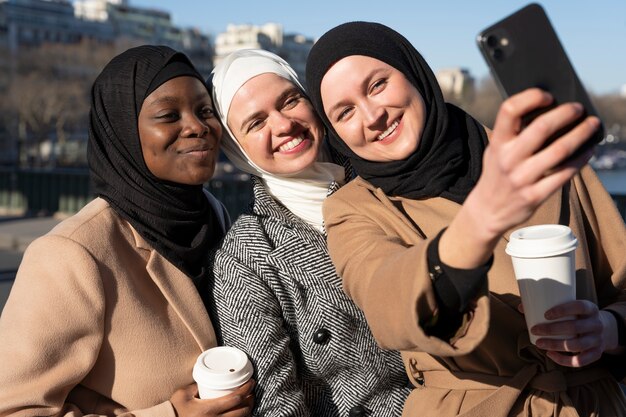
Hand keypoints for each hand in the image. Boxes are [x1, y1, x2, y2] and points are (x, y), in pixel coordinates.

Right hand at [170, 379, 254, 416]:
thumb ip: (196, 385)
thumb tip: (208, 379)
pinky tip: (242, 413)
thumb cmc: (176, 409)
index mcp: (209, 409)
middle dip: (251, 400)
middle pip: (243, 411)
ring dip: (248, 410)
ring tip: (249, 401)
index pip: (235, 398)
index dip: (246, 389)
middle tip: (251, 391)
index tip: (251, 382)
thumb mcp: (183, 394)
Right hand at [476, 88, 598, 235]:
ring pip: (559, 150)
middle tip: (578, 109)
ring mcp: (521, 179)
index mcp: (497, 143)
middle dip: (566, 113)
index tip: (548, 96)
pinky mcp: (534, 196)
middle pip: (541, 128)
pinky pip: (564, 174)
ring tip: (592, 125)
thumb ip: (514, 132)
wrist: (487, 210)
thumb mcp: (496, 150)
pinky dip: (581, 159)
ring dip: (581, 134)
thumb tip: (551, 110)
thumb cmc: (498, 172)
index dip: (531, 97)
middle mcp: (508, 159)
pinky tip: (589, 150)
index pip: (510, 110)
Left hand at [529, 300, 618, 366]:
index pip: (579, 306)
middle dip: (552, 330)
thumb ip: (549, 306)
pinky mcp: (596, 354)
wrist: (605, 329)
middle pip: (575, 327)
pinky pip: (580, 361)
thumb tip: (521, 307)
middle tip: (534, 330)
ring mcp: (598, 340)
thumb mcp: (572, 308)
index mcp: (591, 308)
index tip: (545, 314)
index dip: (563, 310)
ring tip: (538, 343)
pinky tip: (550, 355)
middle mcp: (597, 324)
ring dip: (554, 345)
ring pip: (576, 345)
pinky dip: (564, 360)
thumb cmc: (578, 316)